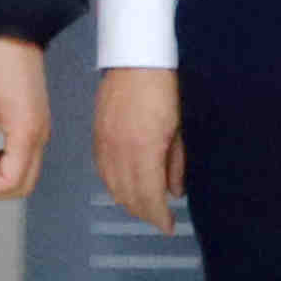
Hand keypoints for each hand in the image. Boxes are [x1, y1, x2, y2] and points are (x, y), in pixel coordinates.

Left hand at [0, 34, 53, 201]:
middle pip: (24, 183)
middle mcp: (40, 138)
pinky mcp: (36, 121)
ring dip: (0, 174)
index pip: (11, 182)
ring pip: (25, 170)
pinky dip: (5, 159)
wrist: (16, 34)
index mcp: (26, 135)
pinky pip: (24, 153)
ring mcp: (41, 130)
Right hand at [92, 67, 184, 232]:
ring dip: (128, 201)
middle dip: (144, 213)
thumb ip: (177, 162)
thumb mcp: (182, 126)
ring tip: (144, 206)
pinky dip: (113, 184)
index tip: (168, 225)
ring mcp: (105, 142)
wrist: (139, 56)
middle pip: (128, 196)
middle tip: (159, 219)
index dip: (158, 217)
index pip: (148, 197)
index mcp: (144, 149)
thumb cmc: (164, 83)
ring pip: (112, 186)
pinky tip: (123, 186)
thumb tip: (175, 189)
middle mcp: (119, 150)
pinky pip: (102, 170)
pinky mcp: (97, 134)